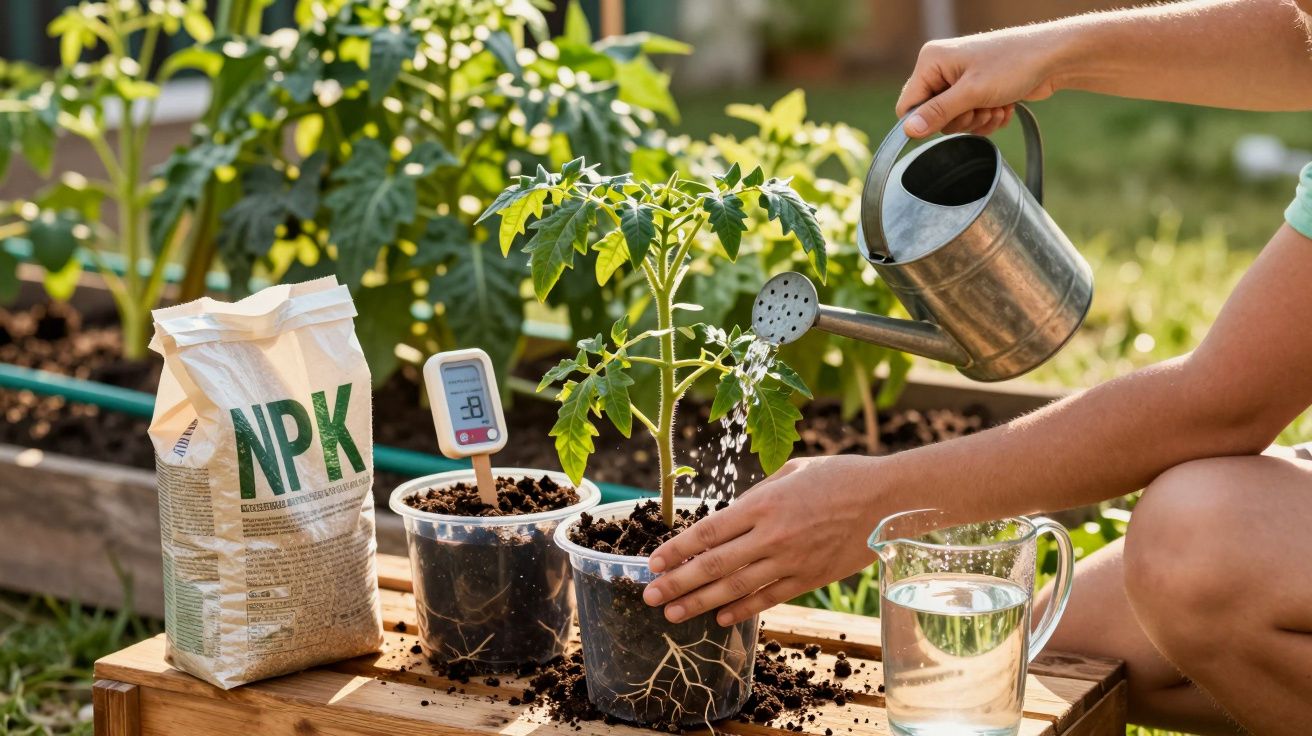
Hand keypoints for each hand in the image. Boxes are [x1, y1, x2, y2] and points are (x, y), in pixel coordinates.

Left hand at [643, 455, 884, 626]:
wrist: (889, 499)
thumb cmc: (841, 476)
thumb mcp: (793, 471)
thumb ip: (759, 493)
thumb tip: (733, 511)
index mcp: (763, 504)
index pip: (708, 532)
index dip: (676, 549)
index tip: (653, 562)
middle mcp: (771, 535)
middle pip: (713, 564)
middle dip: (677, 582)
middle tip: (649, 596)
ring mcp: (791, 560)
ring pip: (736, 587)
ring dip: (700, 602)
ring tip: (672, 614)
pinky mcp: (810, 578)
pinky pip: (769, 598)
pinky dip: (742, 609)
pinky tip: (720, 618)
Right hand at [897, 28, 1069, 137]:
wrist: (1053, 58)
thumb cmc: (1014, 64)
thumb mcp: (972, 92)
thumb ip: (938, 112)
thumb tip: (908, 130)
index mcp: (931, 61)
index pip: (908, 105)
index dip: (925, 121)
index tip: (951, 118)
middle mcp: (942, 69)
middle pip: (933, 117)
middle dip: (961, 119)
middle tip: (981, 106)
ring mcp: (960, 80)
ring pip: (955, 121)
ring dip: (979, 120)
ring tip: (997, 103)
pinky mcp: (977, 91)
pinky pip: (972, 119)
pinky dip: (989, 118)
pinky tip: (1004, 104)